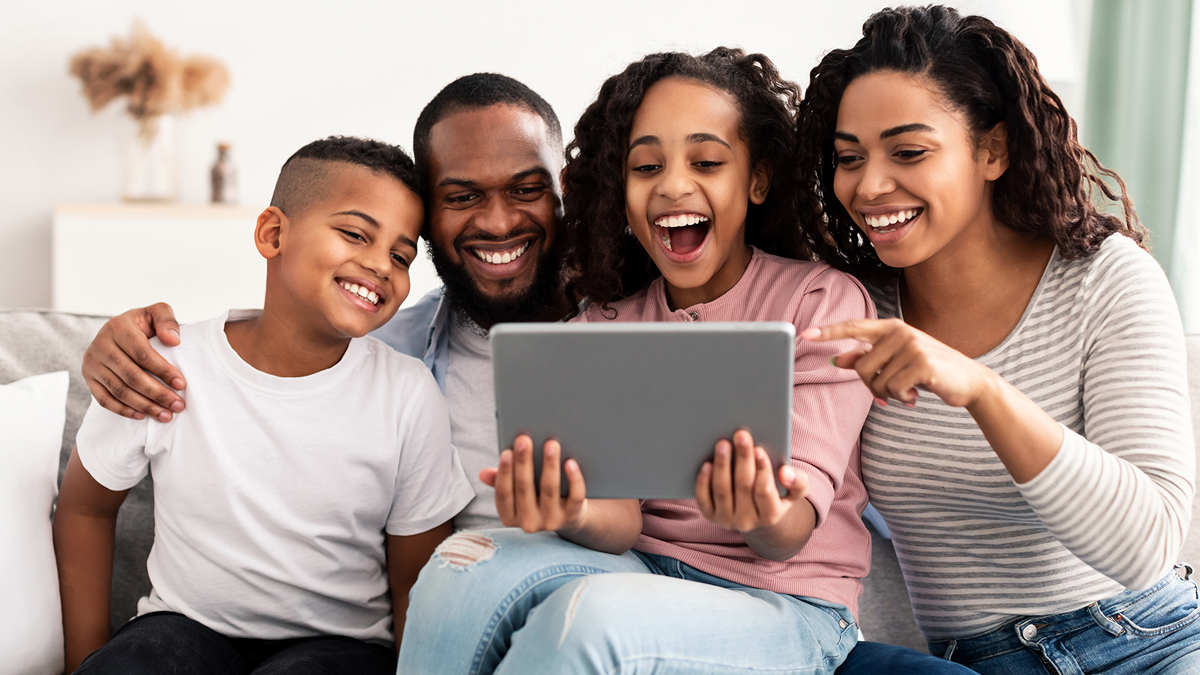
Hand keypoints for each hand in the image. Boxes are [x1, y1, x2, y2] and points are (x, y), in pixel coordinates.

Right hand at [82, 303, 184, 421]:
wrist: (117, 332)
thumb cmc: (143, 324)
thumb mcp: (156, 313)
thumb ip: (167, 321)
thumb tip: (173, 341)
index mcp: (117, 327)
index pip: (142, 354)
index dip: (163, 370)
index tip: (182, 384)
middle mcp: (100, 345)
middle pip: (131, 376)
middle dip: (157, 393)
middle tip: (178, 405)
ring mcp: (91, 363)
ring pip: (119, 391)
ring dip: (144, 406)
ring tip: (166, 415)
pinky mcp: (88, 378)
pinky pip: (104, 400)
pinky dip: (123, 410)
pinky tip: (142, 416)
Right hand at [480, 435, 587, 533]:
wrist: (567, 515)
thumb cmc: (535, 495)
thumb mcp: (516, 491)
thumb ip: (500, 480)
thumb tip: (483, 473)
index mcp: (509, 515)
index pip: (503, 494)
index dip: (504, 473)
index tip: (506, 451)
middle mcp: (528, 522)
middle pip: (525, 489)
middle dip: (524, 462)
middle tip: (524, 439)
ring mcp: (551, 521)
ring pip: (550, 490)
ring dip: (550, 465)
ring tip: (551, 444)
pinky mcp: (572, 516)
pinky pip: (575, 497)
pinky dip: (574, 479)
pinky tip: (570, 462)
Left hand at [696, 429, 808, 532]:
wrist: (756, 513)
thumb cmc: (777, 493)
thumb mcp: (794, 490)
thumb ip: (798, 482)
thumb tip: (786, 472)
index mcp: (771, 515)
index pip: (765, 491)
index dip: (762, 470)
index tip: (759, 450)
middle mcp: (747, 522)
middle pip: (743, 487)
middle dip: (742, 459)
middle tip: (741, 435)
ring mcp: (727, 520)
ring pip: (722, 490)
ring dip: (722, 465)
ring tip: (723, 443)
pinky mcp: (710, 516)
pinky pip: (704, 499)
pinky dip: (703, 481)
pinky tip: (707, 463)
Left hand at [801, 318, 993, 407]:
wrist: (969, 381)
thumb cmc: (929, 370)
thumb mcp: (897, 361)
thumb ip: (867, 358)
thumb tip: (837, 358)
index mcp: (891, 327)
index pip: (854, 326)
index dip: (829, 331)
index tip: (804, 333)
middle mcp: (900, 331)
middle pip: (861, 367)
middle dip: (872, 386)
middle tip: (892, 391)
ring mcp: (912, 345)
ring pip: (877, 381)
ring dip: (890, 395)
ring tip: (909, 391)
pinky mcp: (923, 363)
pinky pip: (893, 389)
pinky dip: (902, 399)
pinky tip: (917, 395)